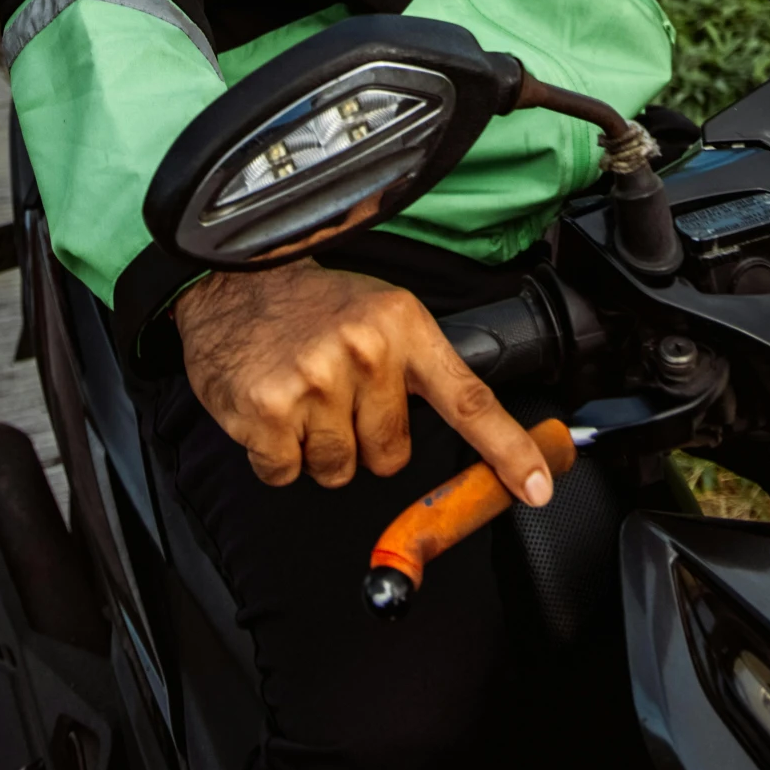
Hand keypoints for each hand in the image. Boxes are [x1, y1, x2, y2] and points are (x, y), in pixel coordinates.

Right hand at [173, 259, 555, 500]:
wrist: (232, 283)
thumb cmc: (311, 305)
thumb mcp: (380, 314)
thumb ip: (419, 369)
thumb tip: (474, 431)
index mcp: (403, 325)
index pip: (468, 399)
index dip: (507, 449)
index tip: (537, 485)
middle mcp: (366, 351)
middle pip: (391, 455)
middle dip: (364, 439)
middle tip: (336, 394)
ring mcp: (315, 381)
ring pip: (339, 469)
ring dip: (318, 447)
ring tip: (301, 395)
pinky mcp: (268, 410)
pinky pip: (287, 473)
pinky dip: (276, 454)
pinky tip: (271, 410)